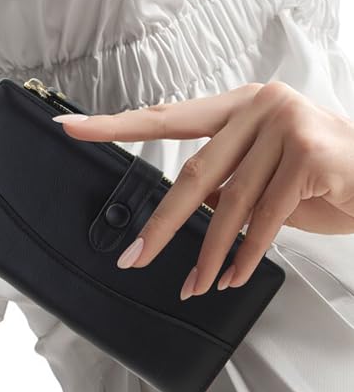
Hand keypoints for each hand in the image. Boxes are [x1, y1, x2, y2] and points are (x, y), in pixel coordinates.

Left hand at [53, 82, 353, 299]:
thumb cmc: (316, 172)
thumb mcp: (261, 171)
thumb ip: (224, 182)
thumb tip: (186, 212)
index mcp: (236, 105)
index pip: (167, 117)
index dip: (117, 125)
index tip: (74, 129)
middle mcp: (258, 106)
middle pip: (194, 173)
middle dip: (163, 224)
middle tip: (135, 257)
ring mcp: (286, 126)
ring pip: (230, 205)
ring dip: (208, 254)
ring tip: (194, 286)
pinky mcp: (310, 155)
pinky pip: (265, 219)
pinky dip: (245, 255)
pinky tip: (230, 277)